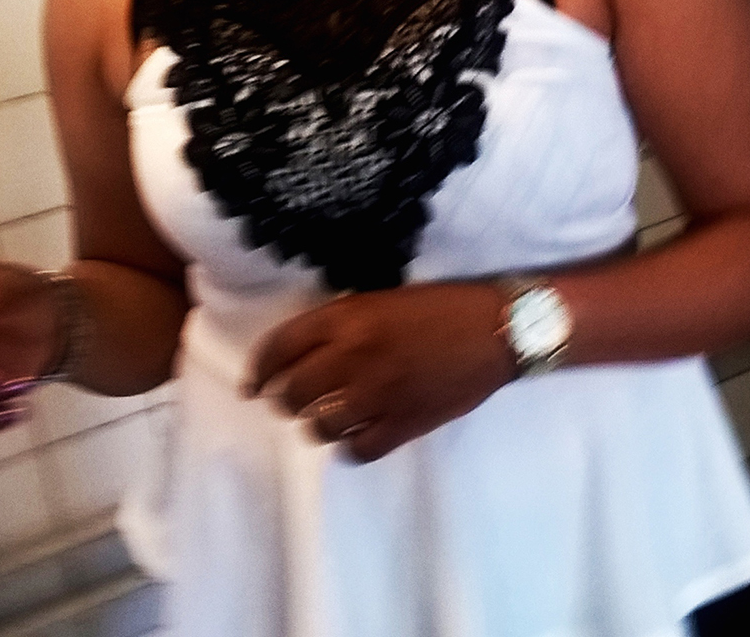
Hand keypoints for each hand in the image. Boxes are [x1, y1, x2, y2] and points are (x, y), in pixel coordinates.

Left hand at [244, 281, 516, 462]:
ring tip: (327, 418)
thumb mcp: (383, 299)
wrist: (497, 330)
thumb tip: (305, 355)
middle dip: (285, 399)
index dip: (259, 370)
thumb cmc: (442, 305)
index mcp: (347, 319)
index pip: (280, 349)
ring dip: (316, 424)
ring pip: (318, 427)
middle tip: (293, 400)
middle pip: (292, 394)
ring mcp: (377, 396)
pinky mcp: (402, 425)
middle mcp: (353, 358)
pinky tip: (355, 437)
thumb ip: (342, 324)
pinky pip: (356, 451)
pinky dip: (349, 447)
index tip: (253, 384)